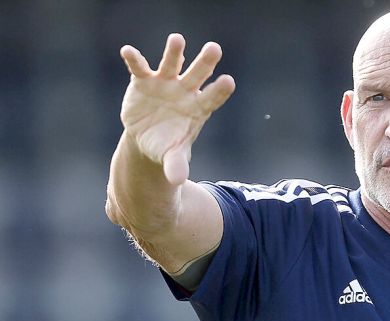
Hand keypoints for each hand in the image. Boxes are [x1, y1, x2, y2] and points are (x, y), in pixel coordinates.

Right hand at [119, 33, 234, 185]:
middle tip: (215, 48)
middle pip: (197, 75)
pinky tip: (128, 51)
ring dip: (174, 53)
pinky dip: (134, 60)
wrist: (147, 138)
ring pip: (171, 64)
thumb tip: (176, 180)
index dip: (219, 90)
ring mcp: (165, 84)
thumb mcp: (171, 156)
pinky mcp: (144, 81)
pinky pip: (140, 68)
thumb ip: (176, 164)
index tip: (229, 81)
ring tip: (177, 39)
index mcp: (198, 109)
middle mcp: (185, 92)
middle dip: (205, 62)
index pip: (212, 98)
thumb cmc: (167, 145)